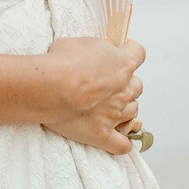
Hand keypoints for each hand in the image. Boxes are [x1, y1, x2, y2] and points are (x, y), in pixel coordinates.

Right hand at [38, 36, 146, 155]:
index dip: (131, 52)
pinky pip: (122, 145)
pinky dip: (123, 142)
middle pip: (137, 86)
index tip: (124, 51)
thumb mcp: (83, 43)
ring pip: (133, 112)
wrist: (50, 87)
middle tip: (109, 83)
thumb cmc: (61, 62)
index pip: (138, 54)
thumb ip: (98, 50)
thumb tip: (98, 55)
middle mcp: (124, 89)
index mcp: (121, 64)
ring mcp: (115, 113)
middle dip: (126, 84)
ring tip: (109, 107)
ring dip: (125, 108)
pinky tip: (117, 137)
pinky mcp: (103, 134)